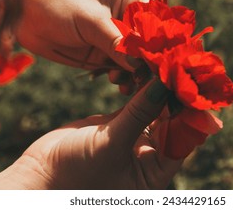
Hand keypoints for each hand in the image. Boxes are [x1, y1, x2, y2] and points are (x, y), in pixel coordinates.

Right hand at [0, 79, 182, 188]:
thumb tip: (166, 84)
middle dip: (174, 93)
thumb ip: (140, 113)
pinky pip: (137, 101)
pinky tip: (145, 66)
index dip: (189, 110)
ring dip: (158, 86)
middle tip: (180, 63)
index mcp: (155, 171)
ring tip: (165, 59)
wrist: (41, 172)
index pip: (183, 138)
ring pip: (155, 107)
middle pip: (172, 120)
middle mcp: (150, 154)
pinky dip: (140, 85)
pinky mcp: (120, 123)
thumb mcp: (112, 143)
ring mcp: (135, 136)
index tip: (192, 81)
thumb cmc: (75, 170)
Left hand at [15, 0, 150, 92]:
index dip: (160, 43)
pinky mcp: (104, 54)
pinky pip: (122, 69)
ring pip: (137, 60)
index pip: (155, 22)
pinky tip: (120, 84)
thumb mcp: (89, 19)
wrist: (22, 13)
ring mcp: (116, 38)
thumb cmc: (57, 2)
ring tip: (128, 83)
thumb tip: (141, 66)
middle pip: (148, 44)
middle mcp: (127, 18)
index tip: (161, 65)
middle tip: (148, 82)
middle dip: (149, 63)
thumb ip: (116, 42)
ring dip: (137, 74)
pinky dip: (124, 78)